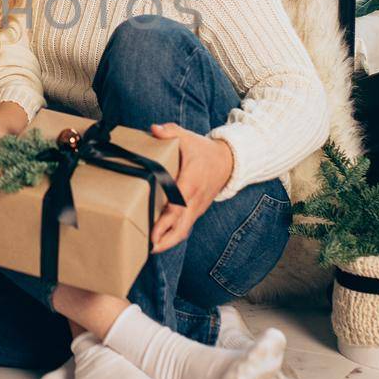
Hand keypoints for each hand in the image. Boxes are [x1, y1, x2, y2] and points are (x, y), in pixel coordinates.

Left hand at [148, 123, 233, 252]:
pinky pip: (186, 226)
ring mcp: (197, 207)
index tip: (153, 229)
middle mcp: (195, 198)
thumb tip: (154, 129)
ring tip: (152, 249)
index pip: (178, 202)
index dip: (166, 217)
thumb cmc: (204, 150)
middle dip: (166, 237)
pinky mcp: (197, 210)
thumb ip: (170, 132)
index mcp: (191, 181)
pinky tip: (160, 241)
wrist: (229, 162)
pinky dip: (174, 235)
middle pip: (181, 224)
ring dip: (169, 241)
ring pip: (184, 229)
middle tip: (150, 246)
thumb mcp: (187, 137)